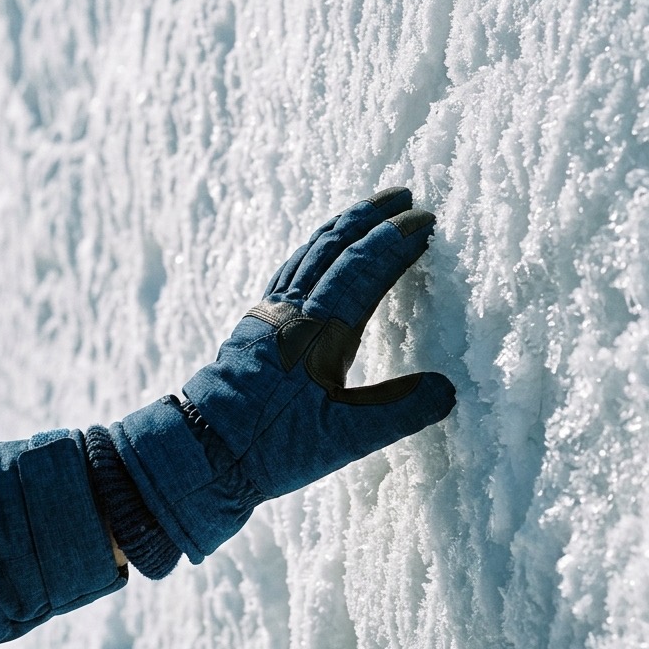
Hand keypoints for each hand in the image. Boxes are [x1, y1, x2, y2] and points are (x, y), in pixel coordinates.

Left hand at [112, 187, 455, 563]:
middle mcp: (292, 311)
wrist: (200, 453)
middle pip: (333, 245)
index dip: (396, 240)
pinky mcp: (254, 325)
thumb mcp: (344, 440)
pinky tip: (317, 255)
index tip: (426, 219)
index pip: (364, 268)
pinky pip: (290, 270)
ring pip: (308, 252)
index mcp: (318, 330)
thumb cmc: (270, 448)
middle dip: (370, 216)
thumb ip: (398, 412)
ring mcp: (268, 314)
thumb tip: (448, 390)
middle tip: (403, 195)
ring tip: (367, 212)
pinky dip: (314, 249)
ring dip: (341, 226)